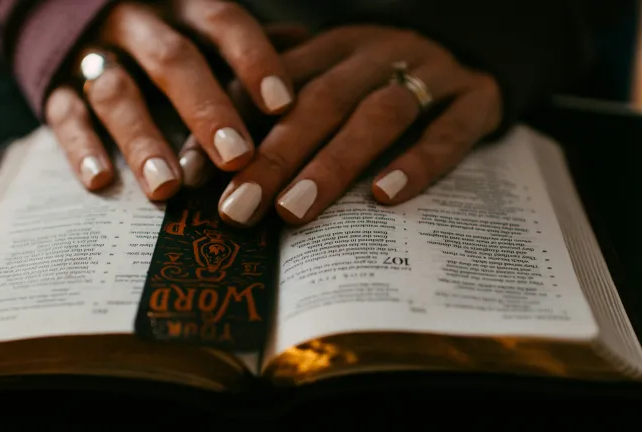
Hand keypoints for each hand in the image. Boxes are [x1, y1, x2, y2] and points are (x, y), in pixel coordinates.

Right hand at [43, 0, 294, 199]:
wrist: (69, 12)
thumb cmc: (163, 31)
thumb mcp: (202, 27)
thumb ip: (245, 47)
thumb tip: (308, 57)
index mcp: (182, 6)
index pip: (223, 21)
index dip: (253, 60)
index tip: (282, 106)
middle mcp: (138, 24)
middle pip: (173, 60)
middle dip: (205, 109)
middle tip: (235, 157)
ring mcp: (92, 52)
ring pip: (116, 91)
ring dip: (142, 139)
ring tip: (168, 188)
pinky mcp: (54, 85)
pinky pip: (63, 114)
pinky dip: (80, 148)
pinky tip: (101, 182)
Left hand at [215, 26, 502, 225]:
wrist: (475, 39)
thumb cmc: (384, 70)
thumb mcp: (332, 66)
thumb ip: (278, 96)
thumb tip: (209, 136)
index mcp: (334, 45)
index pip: (274, 84)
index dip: (231, 126)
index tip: (196, 173)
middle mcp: (376, 55)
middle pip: (320, 102)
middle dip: (274, 156)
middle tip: (238, 209)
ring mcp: (428, 75)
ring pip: (377, 115)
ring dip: (333, 164)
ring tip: (293, 211)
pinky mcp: (475, 99)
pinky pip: (449, 131)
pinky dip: (418, 163)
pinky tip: (385, 196)